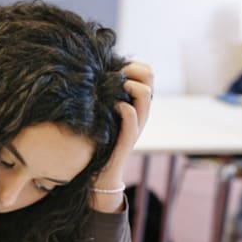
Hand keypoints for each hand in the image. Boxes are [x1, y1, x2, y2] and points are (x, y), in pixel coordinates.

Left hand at [91, 61, 153, 211]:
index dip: (133, 64)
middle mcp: (141, 112)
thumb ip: (103, 97)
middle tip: (113, 77)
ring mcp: (137, 125)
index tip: (114, 69)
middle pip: (149, 76)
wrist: (100, 176)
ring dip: (128, 86)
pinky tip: (112, 109)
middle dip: (132, 70)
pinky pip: (132, 115)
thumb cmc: (97, 143)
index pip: (147, 71)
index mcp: (136, 104)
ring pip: (145, 93)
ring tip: (113, 92)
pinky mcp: (128, 139)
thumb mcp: (101, 115)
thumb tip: (91, 74)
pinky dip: (123, 108)